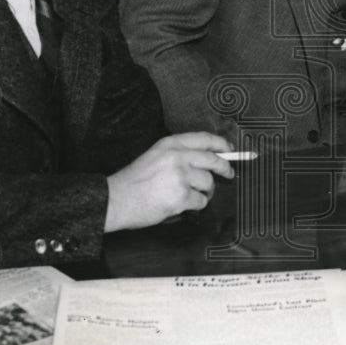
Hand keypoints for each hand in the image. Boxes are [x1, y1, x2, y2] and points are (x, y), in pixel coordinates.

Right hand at [104, 132, 234, 231]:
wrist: (115, 199)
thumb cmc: (133, 181)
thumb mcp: (154, 155)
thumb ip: (178, 154)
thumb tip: (206, 159)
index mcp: (170, 144)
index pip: (204, 138)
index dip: (221, 143)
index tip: (229, 149)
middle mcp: (177, 157)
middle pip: (213, 159)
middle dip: (225, 168)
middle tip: (229, 174)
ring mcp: (180, 176)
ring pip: (208, 183)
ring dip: (205, 192)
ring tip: (192, 195)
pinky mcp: (181, 196)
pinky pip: (201, 201)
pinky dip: (196, 206)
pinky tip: (183, 205)